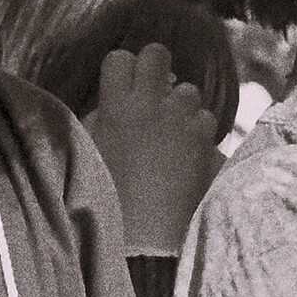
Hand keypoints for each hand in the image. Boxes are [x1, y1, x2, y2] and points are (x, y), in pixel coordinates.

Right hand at [83, 43, 220, 254]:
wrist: (142, 241)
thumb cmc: (107, 200)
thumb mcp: (89, 153)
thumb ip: (97, 121)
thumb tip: (109, 104)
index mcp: (114, 106)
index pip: (120, 58)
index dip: (123, 70)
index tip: (124, 88)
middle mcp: (150, 104)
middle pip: (157, 54)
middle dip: (155, 68)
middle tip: (152, 94)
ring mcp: (181, 120)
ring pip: (188, 90)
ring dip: (181, 106)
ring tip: (171, 133)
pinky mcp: (205, 141)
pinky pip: (206, 120)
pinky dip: (199, 133)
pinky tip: (188, 154)